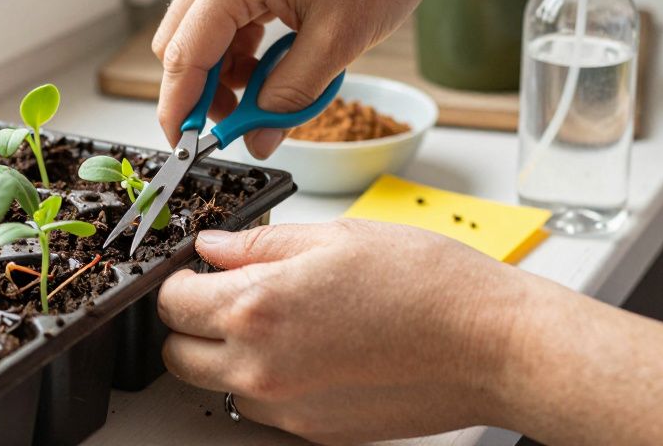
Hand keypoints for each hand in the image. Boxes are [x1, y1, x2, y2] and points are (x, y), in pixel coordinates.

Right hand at [151, 0, 500, 157]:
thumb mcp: (336, 45)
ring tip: (265, 96)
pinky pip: (220, 17)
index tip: (184, 148)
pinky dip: (236, 51)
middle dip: (200, 91)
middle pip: (179, 42)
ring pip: (198, 32)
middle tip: (234, 127)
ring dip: (221, 72)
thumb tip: (257, 141)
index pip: (185, 54)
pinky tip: (270, 67)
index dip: (179, 108)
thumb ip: (288, 99)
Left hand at [157, 220, 541, 443]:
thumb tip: (213, 247)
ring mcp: (287, 408)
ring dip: (225, 357)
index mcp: (258, 307)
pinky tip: (310, 350)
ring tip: (275, 323)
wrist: (491, 345)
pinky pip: (262, 409)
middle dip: (190, 323)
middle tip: (225, 295)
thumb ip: (260, 244)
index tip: (198, 270)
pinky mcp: (314, 432)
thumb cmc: (426, 284)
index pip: (171, 303)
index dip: (180, 279)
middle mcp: (261, 366)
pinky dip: (267, 382)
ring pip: (216, 386)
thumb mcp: (336, 236)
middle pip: (178, 355)